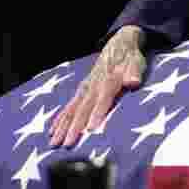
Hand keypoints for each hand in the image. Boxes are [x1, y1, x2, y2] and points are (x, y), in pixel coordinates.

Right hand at [49, 26, 146, 146]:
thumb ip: (134, 73)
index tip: (90, 129)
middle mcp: (93, 86)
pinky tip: (52, 131)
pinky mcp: (81, 90)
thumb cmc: (130, 58)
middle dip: (73, 128)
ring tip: (54, 143)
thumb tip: (132, 81)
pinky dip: (60, 119)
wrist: (119, 44)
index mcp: (108, 81)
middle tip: (66, 145)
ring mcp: (85, 89)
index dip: (97, 114)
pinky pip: (68, 107)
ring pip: (71, 110)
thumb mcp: (137, 62)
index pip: (102, 100)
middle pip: (82, 109)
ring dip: (62, 127)